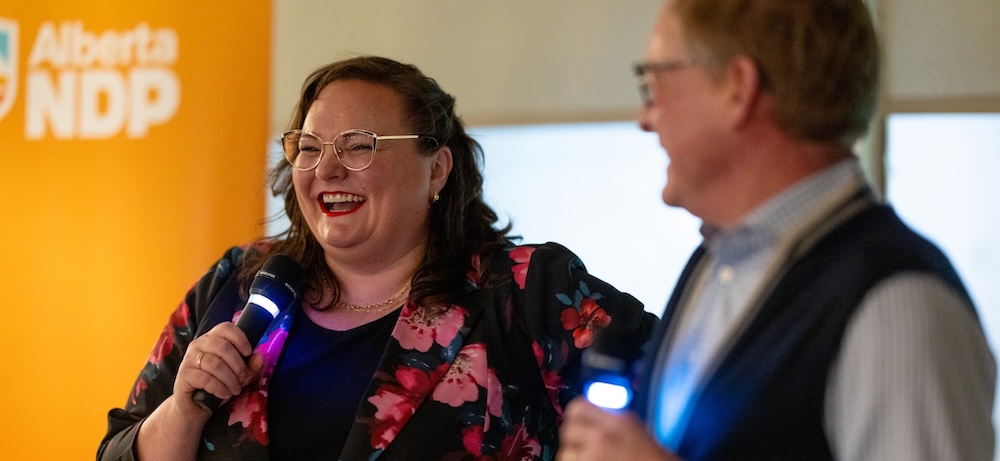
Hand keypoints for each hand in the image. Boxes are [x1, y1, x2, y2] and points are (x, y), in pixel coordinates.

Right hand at [174, 322, 262, 415]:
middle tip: (243, 379)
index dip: (240, 338)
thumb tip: (258, 358)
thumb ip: (250, 365)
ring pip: (215, 364)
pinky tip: (224, 394)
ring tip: (235, 390)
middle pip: (222, 347)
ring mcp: (189, 359)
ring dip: (230, 379)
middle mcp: (198, 345)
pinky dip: (219, 388)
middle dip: (238, 365)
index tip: (248, 352)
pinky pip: (205, 379)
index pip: (225, 328)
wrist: (194, 406)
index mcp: (212, 338)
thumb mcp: (238, 375)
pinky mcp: (184, 374)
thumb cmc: (217, 385)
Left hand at [558, 397, 679, 460]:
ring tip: (589, 456)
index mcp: (616, 420)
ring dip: (574, 453)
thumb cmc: (650, 456)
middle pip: (569, 428)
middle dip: (574, 435)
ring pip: (566, 451)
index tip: (578, 418)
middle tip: (582, 441)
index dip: (577, 413)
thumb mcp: (633, 425)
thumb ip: (611, 414)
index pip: (578, 407)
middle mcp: (603, 436)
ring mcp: (594, 455)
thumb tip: (592, 407)